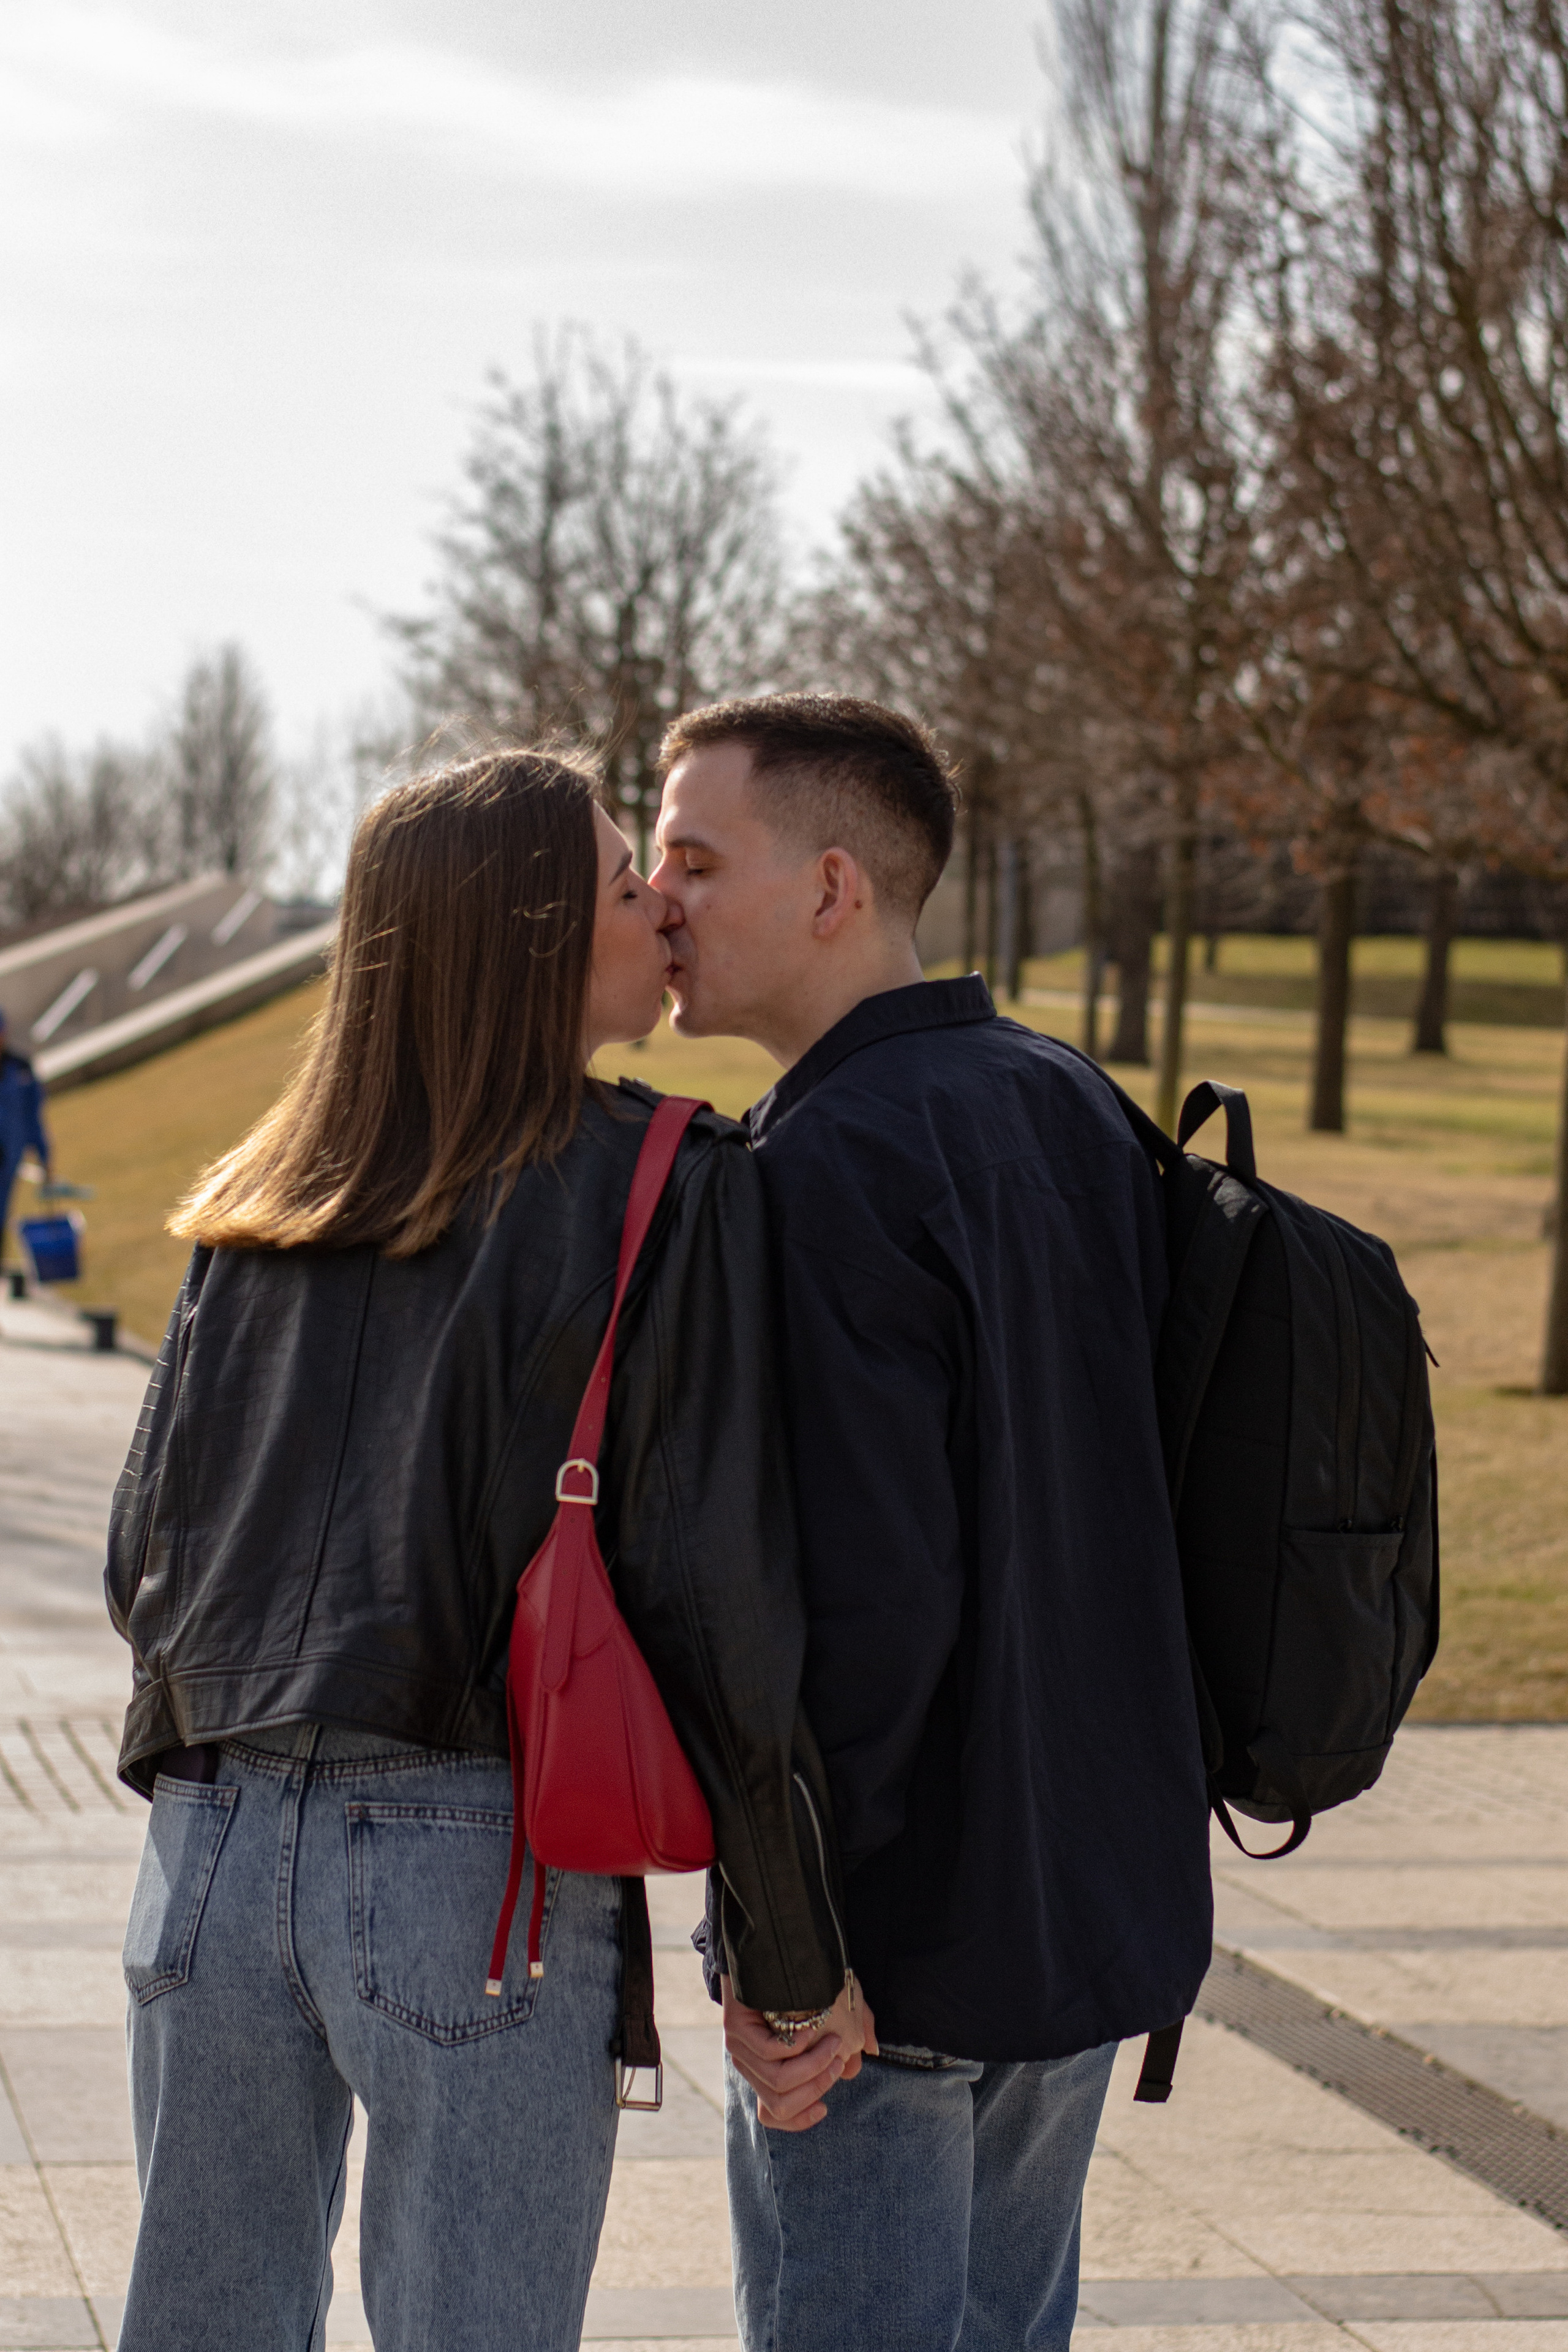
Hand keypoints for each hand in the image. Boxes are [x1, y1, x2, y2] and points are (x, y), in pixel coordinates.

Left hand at [723, 1974, 878, 2132]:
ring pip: (779, 2080)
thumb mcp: (833, 2012)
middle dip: (818, 2087)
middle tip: (840, 2062)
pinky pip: (770, 2052)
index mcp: (766, 2070)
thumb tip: (856, 2065)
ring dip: (815, 2065)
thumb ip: (848, 2037)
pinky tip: (811, 2029)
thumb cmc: (806, 1982)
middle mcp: (750, 2065)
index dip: (799, 2120)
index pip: (773, 2114)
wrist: (771, 1945)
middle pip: (780, 2103)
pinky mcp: (735, 2029)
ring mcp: (740, 2048)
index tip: (825, 2109)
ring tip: (835, 2043)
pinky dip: (797, 2046)